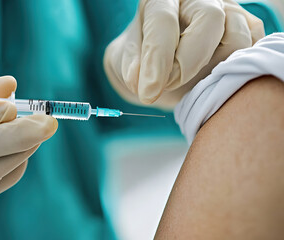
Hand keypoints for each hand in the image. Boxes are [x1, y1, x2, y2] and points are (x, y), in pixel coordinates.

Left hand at [104, 0, 264, 107]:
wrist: (159, 62)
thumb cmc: (142, 59)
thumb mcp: (127, 62)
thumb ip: (132, 68)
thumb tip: (139, 81)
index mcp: (161, 0)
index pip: (163, 21)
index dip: (157, 59)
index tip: (148, 92)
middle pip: (210, 19)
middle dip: (189, 61)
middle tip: (169, 85)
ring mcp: (225, 10)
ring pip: (238, 35)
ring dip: (215, 68)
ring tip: (190, 83)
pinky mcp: (244, 27)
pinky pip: (253, 46)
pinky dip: (238, 66)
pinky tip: (213, 77)